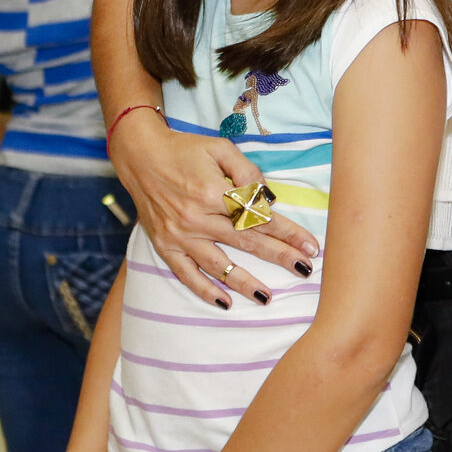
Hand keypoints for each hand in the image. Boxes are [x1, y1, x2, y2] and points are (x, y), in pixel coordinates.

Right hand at [109, 109, 317, 307]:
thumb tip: (269, 198)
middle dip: (278, 257)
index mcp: (212, 191)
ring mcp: (179, 235)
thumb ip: (247, 171)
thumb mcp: (220, 148)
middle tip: (304, 270)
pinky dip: (204, 290)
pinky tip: (225, 302)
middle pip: (245, 242)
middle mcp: (196, 217)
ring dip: (244, 282)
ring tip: (268, 297)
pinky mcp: (164, 245)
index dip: (287, 232)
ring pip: (218, 264)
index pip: (258, 217)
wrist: (140, 155)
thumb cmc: (185, 150)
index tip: (310, 245)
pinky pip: (185, 273)